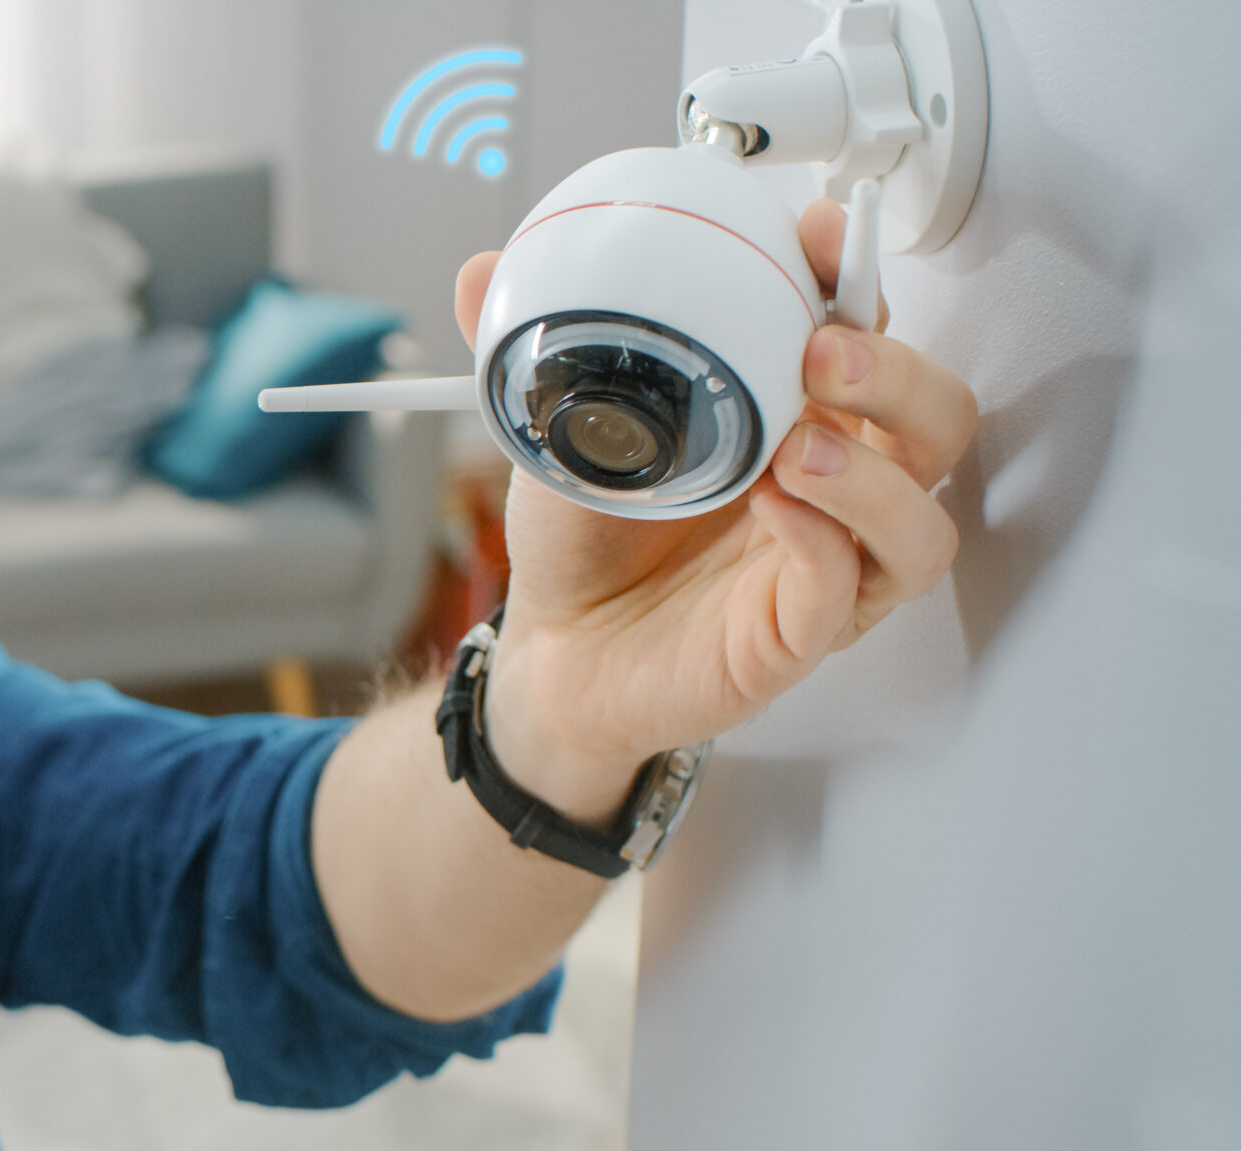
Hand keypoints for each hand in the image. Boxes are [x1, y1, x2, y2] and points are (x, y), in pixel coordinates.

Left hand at [452, 197, 978, 821]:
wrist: (552, 648)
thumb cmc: (586, 537)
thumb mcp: (560, 426)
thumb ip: (535, 353)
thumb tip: (480, 275)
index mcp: (795, 412)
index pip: (869, 329)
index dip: (857, 276)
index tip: (814, 237)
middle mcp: (834, 483)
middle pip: (935, 417)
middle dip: (897, 371)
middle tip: (823, 351)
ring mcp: (828, 561)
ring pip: (920, 516)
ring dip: (874, 472)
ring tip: (796, 448)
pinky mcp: (800, 633)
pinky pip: (847, 590)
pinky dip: (822, 545)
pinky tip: (775, 512)